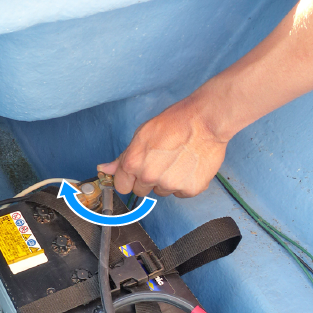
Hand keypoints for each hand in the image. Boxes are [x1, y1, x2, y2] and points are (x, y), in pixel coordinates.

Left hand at [97, 96, 228, 197]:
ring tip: (179, 160)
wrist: (207, 120)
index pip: (122, 187)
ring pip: (162, 191)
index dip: (129, 179)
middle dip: (148, 180)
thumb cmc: (175, 122)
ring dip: (168, 181)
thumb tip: (104, 169)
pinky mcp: (189, 189)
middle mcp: (149, 177)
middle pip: (141, 191)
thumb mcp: (142, 134)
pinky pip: (181, 193)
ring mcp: (170, 185)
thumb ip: (123, 157)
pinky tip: (189, 165)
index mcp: (133, 163)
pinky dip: (185, 183)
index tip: (137, 173)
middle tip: (162, 161)